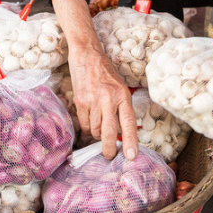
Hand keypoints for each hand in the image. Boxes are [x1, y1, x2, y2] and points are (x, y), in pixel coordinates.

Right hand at [67, 43, 138, 159]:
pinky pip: (83, 124)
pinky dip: (86, 127)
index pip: (128, 123)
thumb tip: (120, 133)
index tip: (132, 156)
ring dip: (97, 134)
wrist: (87, 56)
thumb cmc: (106, 73)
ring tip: (98, 128)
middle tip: (109, 156)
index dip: (131, 141)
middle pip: (109, 131)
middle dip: (109, 148)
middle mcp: (109, 99)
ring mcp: (93, 101)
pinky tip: (89, 121)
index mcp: (123, 96)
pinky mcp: (80, 101)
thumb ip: (121, 108)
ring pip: (95, 129)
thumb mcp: (120, 89)